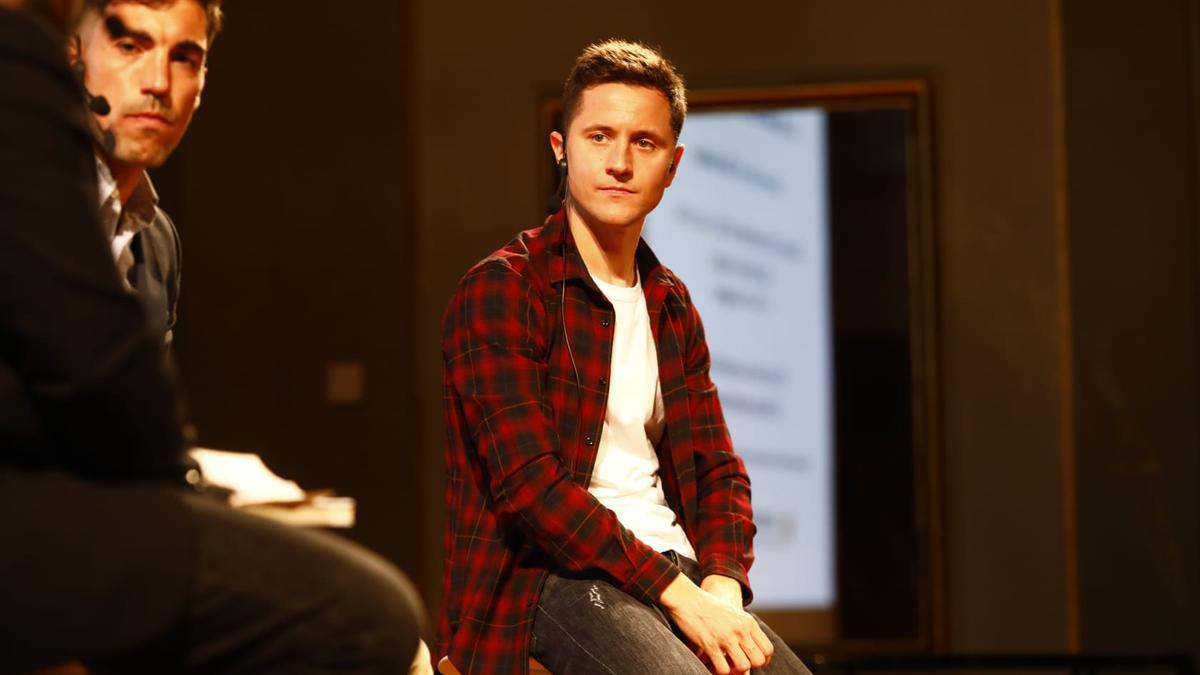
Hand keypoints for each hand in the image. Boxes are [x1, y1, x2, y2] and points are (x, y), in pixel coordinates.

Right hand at [658, 573, 773, 674]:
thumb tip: (751, 649)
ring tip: (726, 664)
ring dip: (734, 670)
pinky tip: (713, 663)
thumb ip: (745, 629)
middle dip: (749, 666)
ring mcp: (726, 638)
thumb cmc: (709, 607)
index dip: (763, 660)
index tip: (751, 660)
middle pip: (758, 660)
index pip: (768, 649)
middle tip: (737, 662)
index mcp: (748, 622)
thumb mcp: (734, 614)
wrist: (688, 599)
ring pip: (743, 667)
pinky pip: (723, 669)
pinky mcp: (710, 645)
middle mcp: (740, 630)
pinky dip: (719, 671)